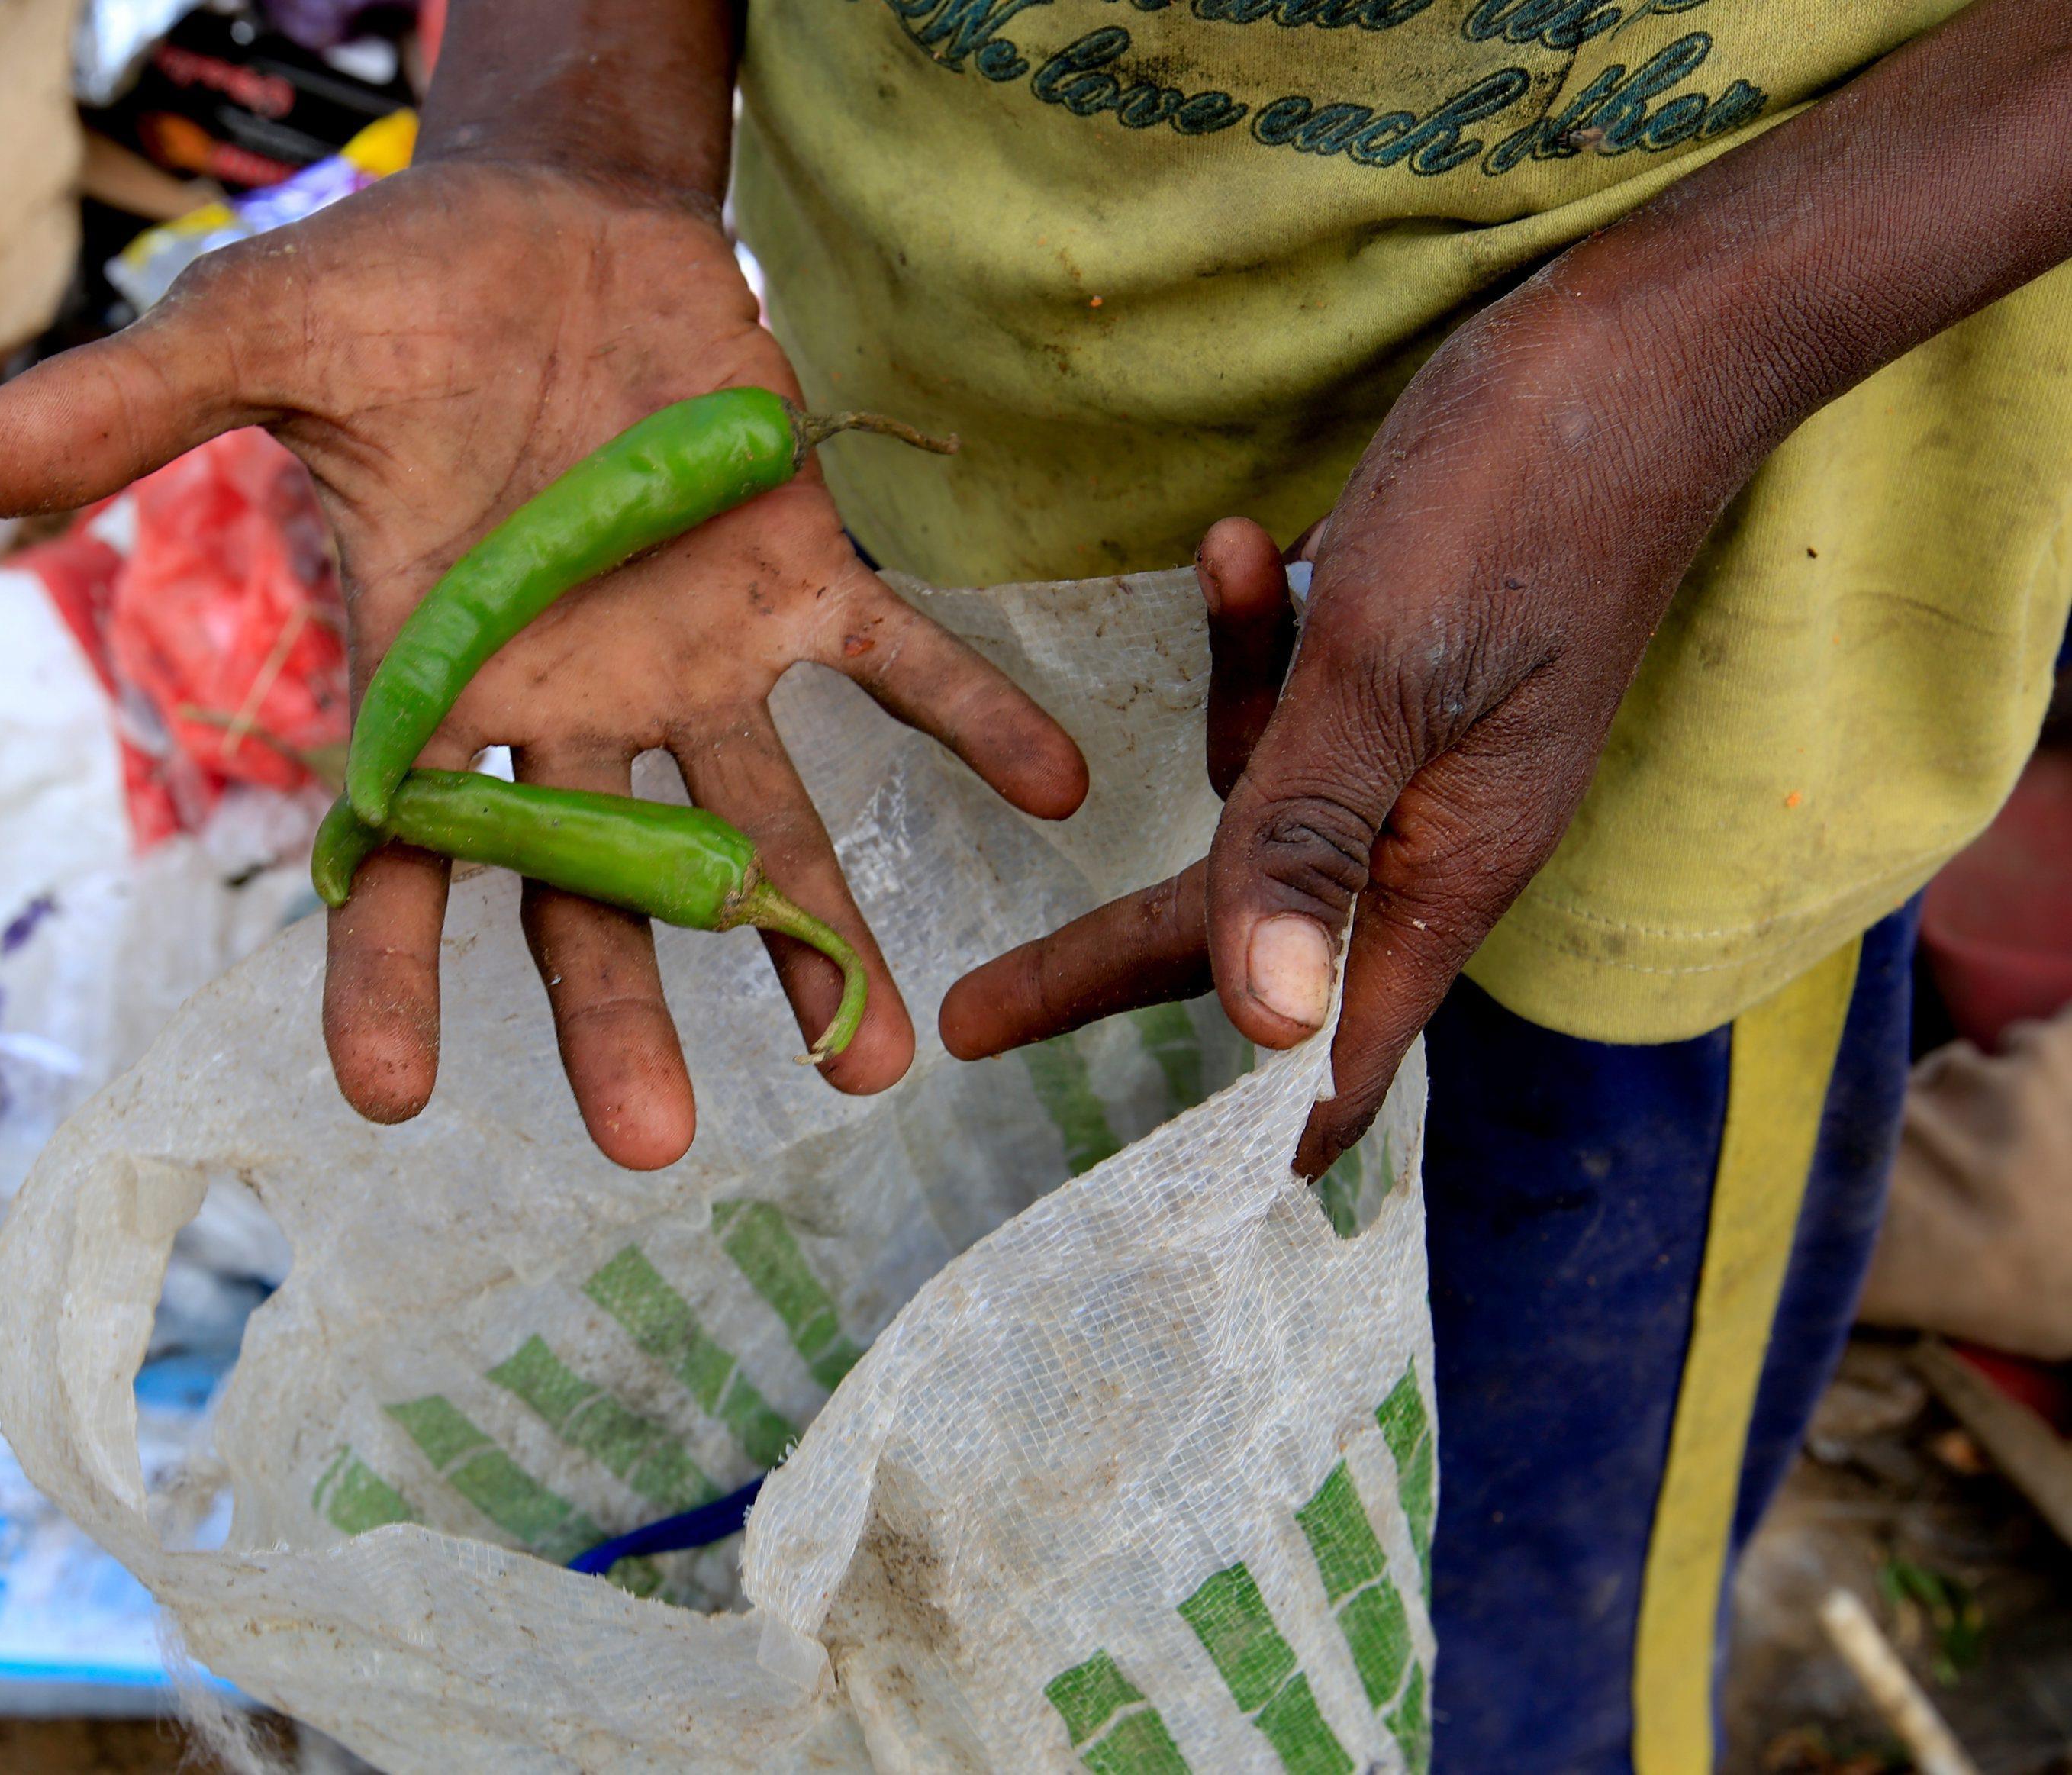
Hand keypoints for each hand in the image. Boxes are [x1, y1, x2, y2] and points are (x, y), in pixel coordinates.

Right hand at [0, 160, 1086, 1169]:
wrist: (552, 217)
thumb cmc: (396, 287)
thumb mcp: (263, 335)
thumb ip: (131, 411)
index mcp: (439, 668)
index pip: (402, 843)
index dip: (388, 967)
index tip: (389, 1093)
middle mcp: (571, 698)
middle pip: (589, 882)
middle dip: (617, 1005)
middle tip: (662, 1138)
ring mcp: (693, 651)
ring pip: (754, 818)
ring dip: (812, 925)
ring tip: (875, 1047)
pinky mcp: (799, 574)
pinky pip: (899, 663)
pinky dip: (973, 717)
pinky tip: (1056, 788)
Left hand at [950, 0, 2071, 1174]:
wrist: (1648, 341)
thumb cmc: (1522, 503)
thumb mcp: (1385, 676)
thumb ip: (1306, 844)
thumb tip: (1261, 1030)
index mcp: (1444, 866)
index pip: (1327, 1046)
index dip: (1237, 1124)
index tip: (1139, 1202)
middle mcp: (1434, 831)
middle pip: (1247, 932)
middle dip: (1110, 961)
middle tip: (976, 1013)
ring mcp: (1426, 748)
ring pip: (1264, 800)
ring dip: (1218, 714)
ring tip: (1222, 565)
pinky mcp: (1410, 666)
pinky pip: (1300, 696)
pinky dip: (1251, 637)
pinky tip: (1232, 547)